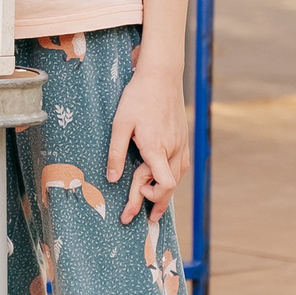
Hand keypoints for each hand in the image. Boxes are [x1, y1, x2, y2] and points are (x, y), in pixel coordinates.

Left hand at [106, 55, 187, 223]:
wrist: (162, 75)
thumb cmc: (138, 97)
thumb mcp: (120, 124)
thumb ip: (116, 153)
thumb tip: (112, 179)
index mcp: (156, 147)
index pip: (164, 185)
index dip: (152, 198)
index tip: (137, 199)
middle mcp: (173, 149)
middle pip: (171, 187)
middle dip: (158, 205)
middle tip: (147, 219)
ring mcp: (182, 144)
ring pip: (178, 177)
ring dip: (167, 193)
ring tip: (156, 207)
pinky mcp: (184, 138)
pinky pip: (182, 165)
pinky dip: (173, 178)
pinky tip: (165, 182)